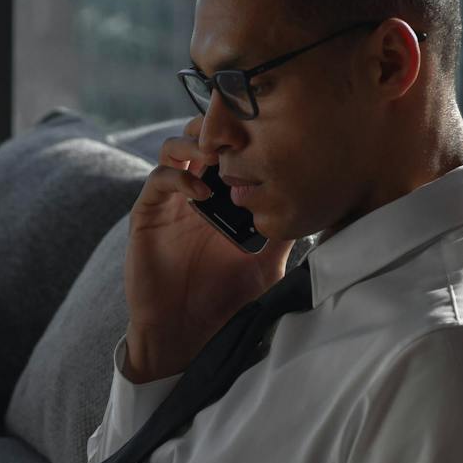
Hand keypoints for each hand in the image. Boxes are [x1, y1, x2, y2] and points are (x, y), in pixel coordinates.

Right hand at [123, 119, 294, 382]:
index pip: (230, 149)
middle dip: (217, 129)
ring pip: (174, 147)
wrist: (183, 334)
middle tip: (239, 140)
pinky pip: (158, 179)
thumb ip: (284, 236)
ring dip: (194, 143)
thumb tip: (315, 210)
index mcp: (224, 199)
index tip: (267, 138)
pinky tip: (202, 192)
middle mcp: (196, 193)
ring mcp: (170, 202)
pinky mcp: (147, 215)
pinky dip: (179, 176)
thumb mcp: (266, 267)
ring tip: (217, 158)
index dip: (243, 135)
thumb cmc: (225, 303)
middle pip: (200, 135)